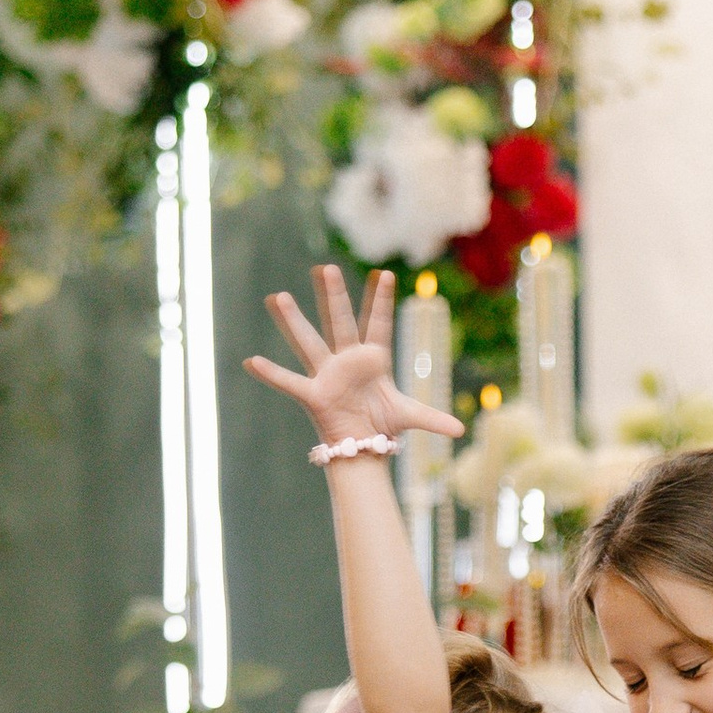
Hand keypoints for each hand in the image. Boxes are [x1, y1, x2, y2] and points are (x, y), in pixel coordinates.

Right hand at [244, 263, 464, 448]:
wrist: (361, 445)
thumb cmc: (381, 425)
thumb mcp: (410, 417)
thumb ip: (433, 419)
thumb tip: (461, 429)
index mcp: (373, 360)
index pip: (380, 324)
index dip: (382, 301)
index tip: (386, 275)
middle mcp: (347, 361)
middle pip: (341, 323)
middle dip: (335, 296)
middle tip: (325, 268)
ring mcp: (328, 375)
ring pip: (309, 343)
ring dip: (293, 321)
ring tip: (277, 296)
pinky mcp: (314, 395)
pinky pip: (289, 382)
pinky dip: (271, 374)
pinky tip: (251, 362)